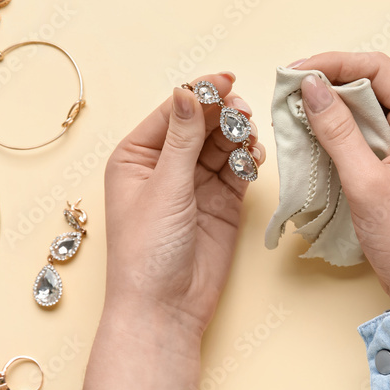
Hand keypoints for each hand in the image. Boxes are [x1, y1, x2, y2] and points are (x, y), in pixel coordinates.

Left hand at [81, 72, 264, 389]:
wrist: (165, 307)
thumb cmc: (147, 253)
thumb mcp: (164, 187)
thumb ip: (183, 138)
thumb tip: (188, 91)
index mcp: (137, 156)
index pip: (174, 111)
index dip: (200, 94)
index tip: (226, 81)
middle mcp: (166, 166)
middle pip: (201, 123)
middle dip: (224, 114)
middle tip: (243, 113)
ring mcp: (195, 183)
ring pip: (223, 143)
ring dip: (238, 135)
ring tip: (248, 140)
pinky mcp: (222, 202)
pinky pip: (238, 167)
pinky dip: (248, 158)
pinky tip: (252, 157)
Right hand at [295, 52, 389, 308]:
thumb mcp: (364, 183)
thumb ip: (337, 130)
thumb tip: (311, 86)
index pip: (377, 68)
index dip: (332, 63)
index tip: (294, 72)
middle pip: (372, 82)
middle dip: (328, 82)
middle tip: (287, 92)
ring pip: (368, 107)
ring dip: (332, 107)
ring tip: (294, 113)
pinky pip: (369, 132)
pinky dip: (340, 130)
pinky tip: (315, 138)